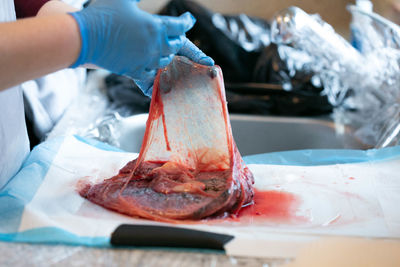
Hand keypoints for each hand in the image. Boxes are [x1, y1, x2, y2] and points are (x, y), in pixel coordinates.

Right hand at [70, 0, 213, 95]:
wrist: (84, 38)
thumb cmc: (103, 14)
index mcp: (156, 27)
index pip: (180, 26)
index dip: (187, 21)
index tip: (189, 19)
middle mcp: (155, 46)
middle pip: (176, 44)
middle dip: (178, 37)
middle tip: (176, 33)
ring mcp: (146, 61)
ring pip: (166, 60)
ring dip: (167, 53)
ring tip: (165, 48)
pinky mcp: (135, 71)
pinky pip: (151, 73)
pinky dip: (154, 68)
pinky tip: (152, 64)